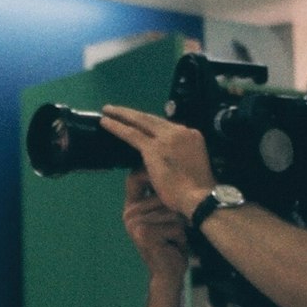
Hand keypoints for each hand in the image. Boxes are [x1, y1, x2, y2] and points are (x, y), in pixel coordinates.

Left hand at [100, 105, 215, 220]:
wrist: (200, 198)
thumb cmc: (196, 192)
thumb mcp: (191, 166)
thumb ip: (177, 157)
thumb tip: (162, 160)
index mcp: (191, 135)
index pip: (165, 126)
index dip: (148, 123)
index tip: (136, 121)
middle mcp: (180, 132)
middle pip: (151, 119)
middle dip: (131, 113)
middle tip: (114, 108)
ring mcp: (167, 138)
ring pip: (139, 122)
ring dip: (121, 115)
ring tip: (107, 110)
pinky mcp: (154, 148)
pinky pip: (131, 134)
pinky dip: (117, 127)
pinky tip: (105, 123)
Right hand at [122, 169, 191, 278]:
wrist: (167, 273)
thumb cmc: (170, 243)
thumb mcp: (165, 217)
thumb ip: (163, 199)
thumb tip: (174, 175)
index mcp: (131, 207)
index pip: (135, 177)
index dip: (151, 173)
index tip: (170, 181)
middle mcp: (129, 214)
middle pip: (163, 196)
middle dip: (176, 212)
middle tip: (172, 229)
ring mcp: (135, 224)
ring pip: (172, 212)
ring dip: (179, 226)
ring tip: (172, 238)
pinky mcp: (145, 234)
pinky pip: (175, 226)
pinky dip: (180, 237)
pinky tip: (172, 246)